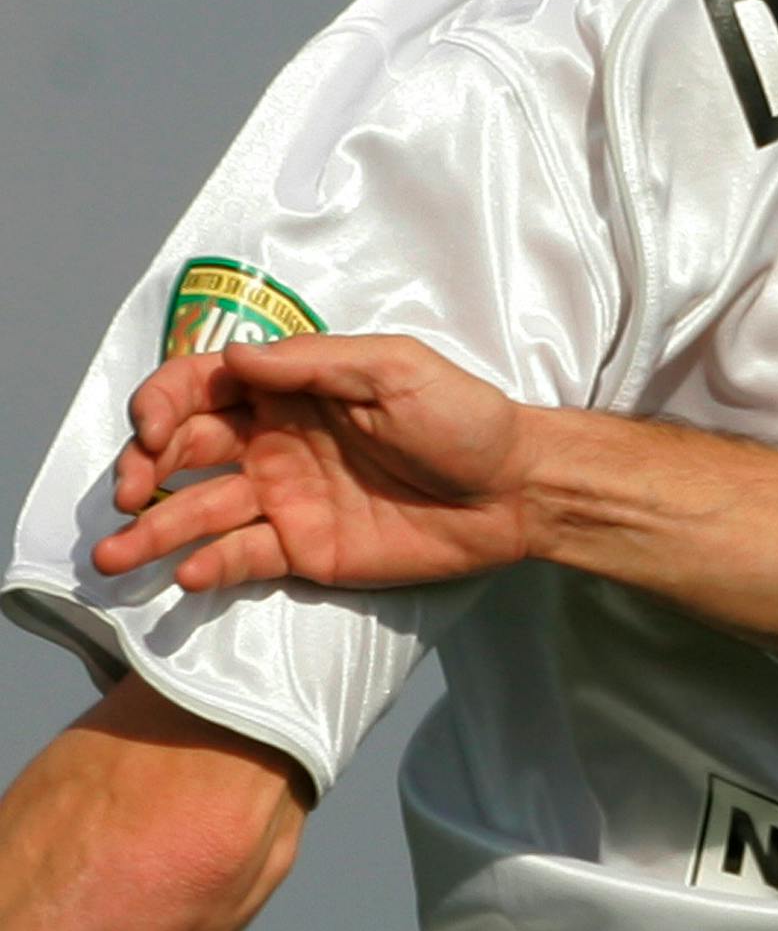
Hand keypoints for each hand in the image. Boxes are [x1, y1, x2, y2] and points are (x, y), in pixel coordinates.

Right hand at [95, 333, 536, 592]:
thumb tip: (236, 357)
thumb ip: (315, 362)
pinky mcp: (300, 549)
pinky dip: (207, 565)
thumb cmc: (461, 416)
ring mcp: (283, 496)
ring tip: (113, 557)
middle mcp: (274, 439)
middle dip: (142, 468)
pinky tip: (190, 573)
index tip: (153, 431)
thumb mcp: (395, 370)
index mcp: (292, 386)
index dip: (165, 403)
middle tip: (128, 494)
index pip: (205, 385)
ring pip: (198, 509)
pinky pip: (240, 557)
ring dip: (151, 530)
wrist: (510, 491)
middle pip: (186, 449)